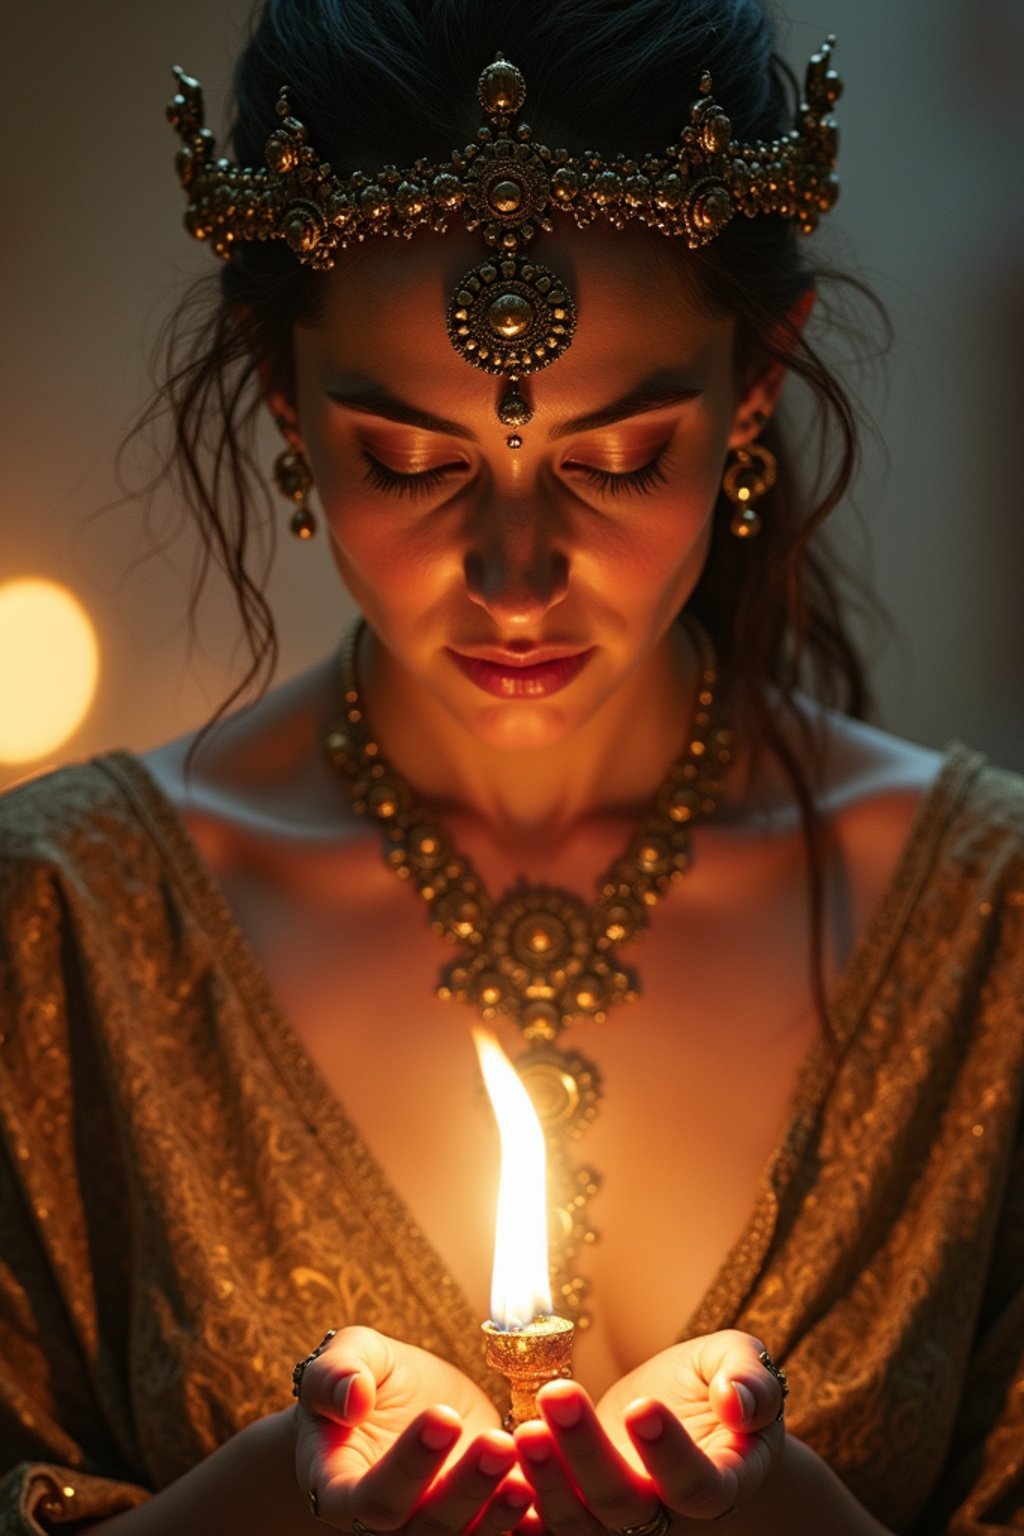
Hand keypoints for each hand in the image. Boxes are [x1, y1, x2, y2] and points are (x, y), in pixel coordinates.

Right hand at [294, 1325, 531, 1533]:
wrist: (394, 1401)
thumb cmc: (362, 1377)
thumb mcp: (346, 1358)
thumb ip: (335, 1374)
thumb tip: (351, 1397)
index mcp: (343, 1491)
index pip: (374, 1498)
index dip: (409, 1465)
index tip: (444, 1415)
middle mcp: (388, 1526)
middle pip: (426, 1527)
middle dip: (466, 1487)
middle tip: (500, 1441)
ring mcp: (435, 1527)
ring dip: (501, 1509)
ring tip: (530, 1461)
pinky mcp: (476, 1520)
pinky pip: (499, 1534)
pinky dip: (524, 1518)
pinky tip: (550, 1484)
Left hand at [515, 1330, 785, 1529]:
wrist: (696, 1419)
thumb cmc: (721, 1385)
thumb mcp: (742, 1364)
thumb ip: (751, 1380)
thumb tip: (738, 1400)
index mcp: (722, 1482)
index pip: (697, 1485)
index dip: (669, 1453)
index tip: (642, 1404)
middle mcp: (671, 1518)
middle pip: (627, 1506)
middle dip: (588, 1452)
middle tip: (558, 1395)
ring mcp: (622, 1525)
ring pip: (581, 1524)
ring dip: (548, 1479)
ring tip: (524, 1427)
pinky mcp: (581, 1516)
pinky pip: (548, 1526)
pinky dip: (521, 1509)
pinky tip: (497, 1473)